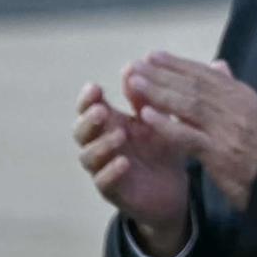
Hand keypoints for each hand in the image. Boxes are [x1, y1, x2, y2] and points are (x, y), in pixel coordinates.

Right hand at [74, 76, 190, 254]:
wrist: (176, 187)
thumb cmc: (162, 147)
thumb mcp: (158, 119)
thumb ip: (146, 96)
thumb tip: (133, 65)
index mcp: (110, 123)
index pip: (88, 108)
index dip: (87, 98)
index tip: (94, 87)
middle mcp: (101, 144)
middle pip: (80, 131)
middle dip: (88, 119)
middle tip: (102, 110)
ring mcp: (104, 168)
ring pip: (88, 156)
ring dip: (100, 144)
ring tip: (119, 134)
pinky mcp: (113, 191)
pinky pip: (103, 182)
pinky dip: (110, 171)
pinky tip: (124, 162)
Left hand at [130, 54, 256, 211]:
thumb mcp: (255, 111)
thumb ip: (233, 89)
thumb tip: (217, 64)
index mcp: (242, 96)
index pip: (205, 74)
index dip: (178, 64)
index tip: (153, 56)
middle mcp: (234, 107)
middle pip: (193, 85)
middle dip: (162, 74)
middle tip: (136, 65)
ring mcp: (226, 129)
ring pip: (188, 105)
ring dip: (158, 93)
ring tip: (134, 84)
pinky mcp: (218, 152)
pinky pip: (187, 135)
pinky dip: (166, 124)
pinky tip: (146, 116)